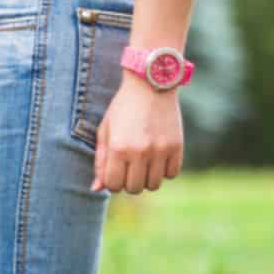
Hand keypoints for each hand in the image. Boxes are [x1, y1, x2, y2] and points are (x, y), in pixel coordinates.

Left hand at [93, 75, 184, 193]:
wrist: (151, 85)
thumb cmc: (123, 109)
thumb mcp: (105, 132)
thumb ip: (100, 161)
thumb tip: (97, 189)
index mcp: (118, 148)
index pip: (113, 185)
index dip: (112, 182)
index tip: (115, 171)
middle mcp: (140, 151)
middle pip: (134, 189)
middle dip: (129, 182)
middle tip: (129, 168)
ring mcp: (160, 149)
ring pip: (153, 185)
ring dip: (147, 178)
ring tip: (144, 163)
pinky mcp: (177, 146)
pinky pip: (172, 174)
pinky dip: (165, 171)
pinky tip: (158, 158)